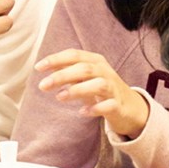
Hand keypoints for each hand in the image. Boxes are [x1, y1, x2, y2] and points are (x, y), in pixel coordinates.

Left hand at [35, 49, 150, 138]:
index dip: (56, 59)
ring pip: (98, 84)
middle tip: (43, 85)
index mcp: (95, 61)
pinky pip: (108, 105)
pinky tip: (82, 112)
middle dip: (62, 76)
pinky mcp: (118, 105)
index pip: (74, 55)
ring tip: (59, 97)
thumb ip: (68, 71)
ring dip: (77, 90)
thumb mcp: (85, 76)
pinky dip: (96, 108)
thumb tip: (46, 67)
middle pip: (84, 69)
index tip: (38, 67)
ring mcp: (113, 88)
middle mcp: (105, 71)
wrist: (130, 106)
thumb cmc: (102, 88)